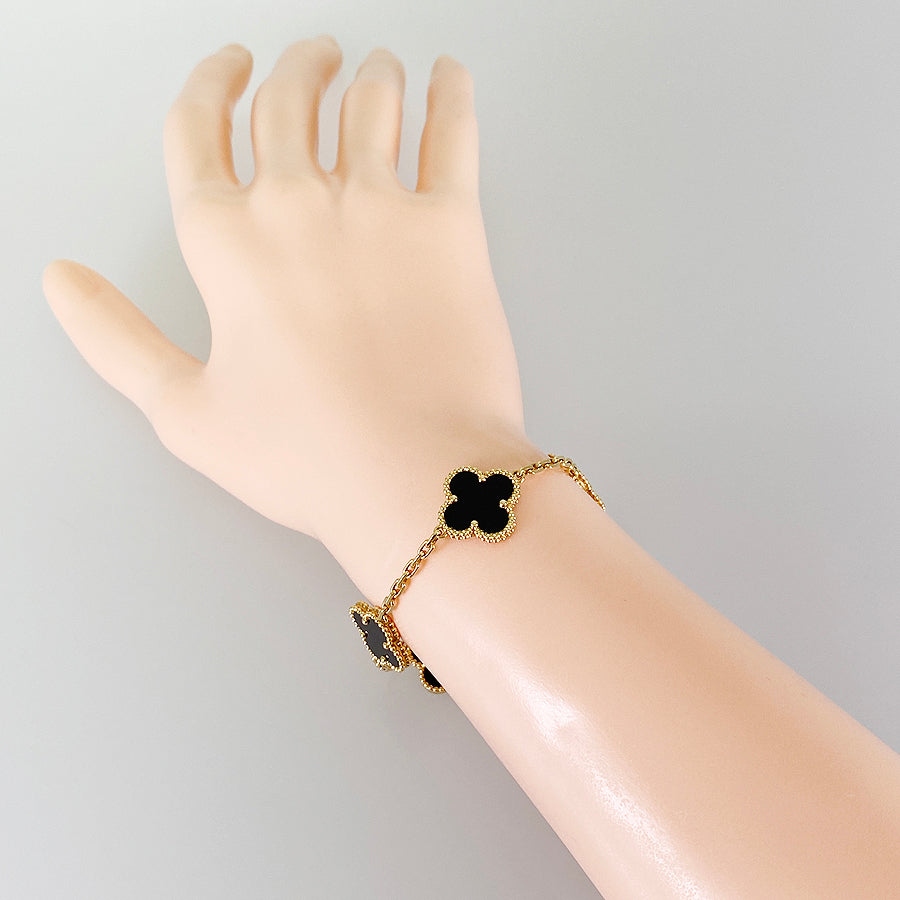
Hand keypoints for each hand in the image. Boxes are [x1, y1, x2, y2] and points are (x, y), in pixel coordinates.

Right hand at [42, 35, 541, 600]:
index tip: (227, 64)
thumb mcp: (186, 412)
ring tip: (373, 65)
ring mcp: (380, 207)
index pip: (198, 131)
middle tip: (311, 56)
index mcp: (226, 243)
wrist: (417, 477)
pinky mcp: (454, 226)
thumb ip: (117, 340)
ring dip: (367, 73)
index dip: (209, 86)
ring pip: (370, 102)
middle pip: (288, 102)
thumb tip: (59, 280)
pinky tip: (450, 74)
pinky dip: (452, 93)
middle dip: (295, 67)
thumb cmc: (305, 457)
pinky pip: (454, 133)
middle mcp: (299, 204)